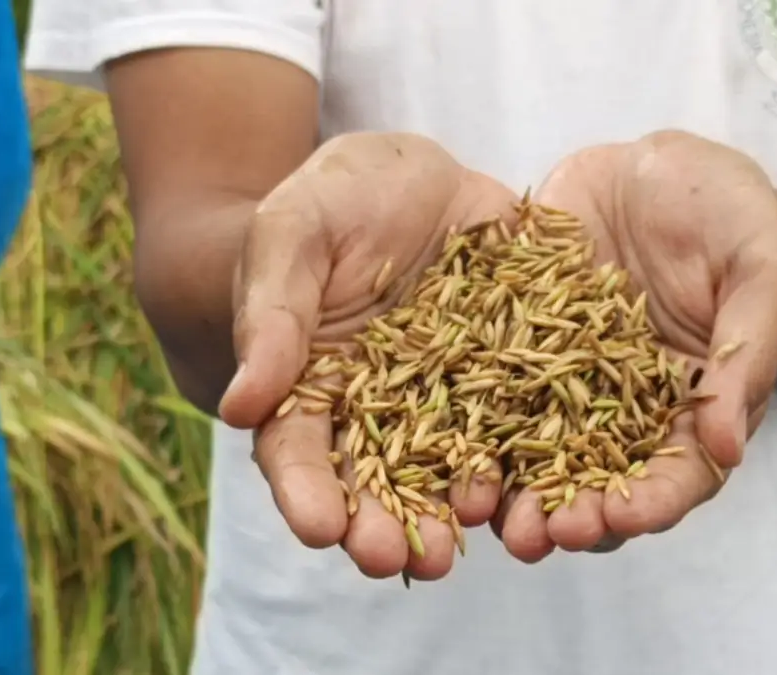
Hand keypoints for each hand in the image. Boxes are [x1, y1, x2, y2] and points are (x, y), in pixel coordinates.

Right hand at [218, 132, 518, 579]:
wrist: (421, 177)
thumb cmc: (337, 198)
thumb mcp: (295, 231)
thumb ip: (273, 312)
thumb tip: (242, 405)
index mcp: (315, 385)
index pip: (300, 450)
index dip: (306, 491)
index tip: (318, 527)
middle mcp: (384, 410)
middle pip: (378, 481)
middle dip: (382, 525)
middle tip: (391, 559)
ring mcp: (455, 401)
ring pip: (452, 470)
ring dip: (453, 514)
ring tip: (457, 546)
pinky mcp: (515, 380)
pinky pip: (526, 426)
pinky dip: (529, 463)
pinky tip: (533, 493)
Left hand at [495, 130, 776, 560]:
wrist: (653, 165)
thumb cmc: (727, 211)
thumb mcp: (762, 265)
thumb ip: (748, 349)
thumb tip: (728, 447)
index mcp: (694, 403)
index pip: (681, 472)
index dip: (655, 500)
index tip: (625, 516)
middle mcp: (625, 409)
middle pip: (602, 481)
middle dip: (573, 515)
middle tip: (541, 535)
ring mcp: (564, 382)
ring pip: (536, 454)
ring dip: (512, 492)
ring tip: (484, 514)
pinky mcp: (513, 348)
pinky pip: (484, 392)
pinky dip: (463, 425)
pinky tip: (435, 447)